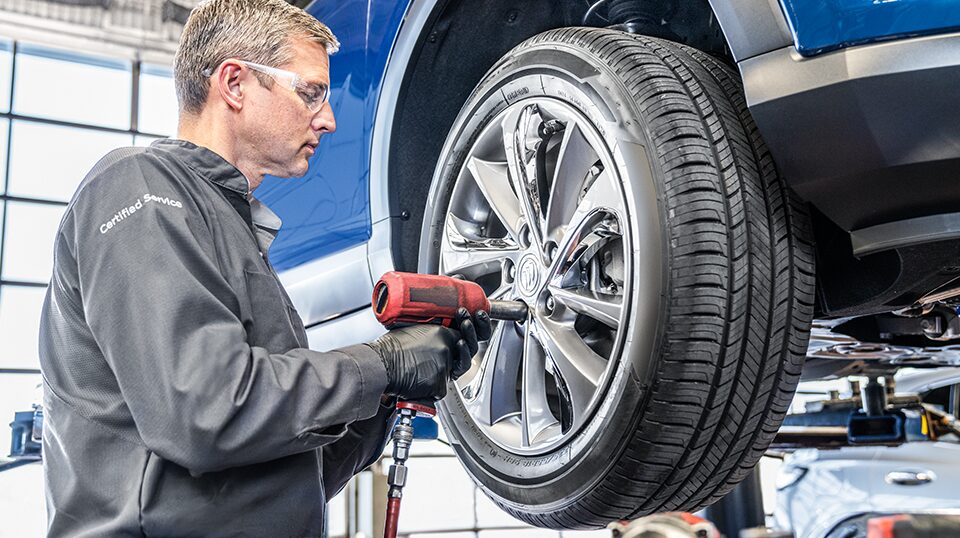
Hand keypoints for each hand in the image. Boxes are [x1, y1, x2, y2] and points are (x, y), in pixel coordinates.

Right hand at [368, 308, 492, 400]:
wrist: (380, 365)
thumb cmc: (388, 349)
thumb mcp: (412, 331)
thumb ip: (429, 335)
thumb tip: (431, 342)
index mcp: (441, 334)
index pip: (462, 340)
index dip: (459, 347)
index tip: (457, 347)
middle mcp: (447, 350)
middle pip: (460, 359)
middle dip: (451, 364)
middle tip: (435, 365)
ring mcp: (445, 368)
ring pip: (448, 376)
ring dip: (435, 377)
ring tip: (417, 374)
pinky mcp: (440, 385)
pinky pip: (439, 391)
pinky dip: (428, 391)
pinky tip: (414, 384)